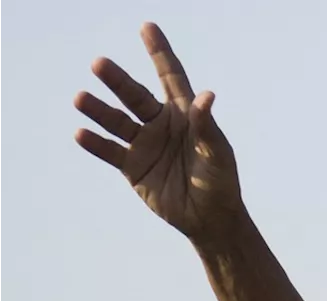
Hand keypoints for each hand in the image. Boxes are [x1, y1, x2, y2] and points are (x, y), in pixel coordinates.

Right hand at [74, 22, 242, 240]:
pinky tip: (80, 133)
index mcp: (184, 115)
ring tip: (80, 97)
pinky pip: (110, 151)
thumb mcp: (217, 154)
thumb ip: (207, 127)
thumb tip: (206, 96)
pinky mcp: (132, 167)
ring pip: (116, 121)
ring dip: (98, 109)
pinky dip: (95, 143)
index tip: (147, 27)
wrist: (209, 219)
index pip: (170, 77)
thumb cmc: (220, 182)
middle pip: (135, 96)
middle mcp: (161, 124)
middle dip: (117, 80)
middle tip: (99, 63)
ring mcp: (144, 144)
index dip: (159, 52)